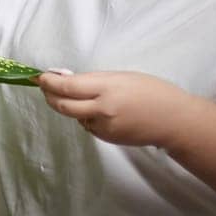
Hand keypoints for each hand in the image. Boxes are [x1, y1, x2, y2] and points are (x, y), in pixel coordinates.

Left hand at [36, 70, 199, 147]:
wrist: (175, 121)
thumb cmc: (152, 91)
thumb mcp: (121, 77)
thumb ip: (93, 80)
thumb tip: (66, 79)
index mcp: (106, 88)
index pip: (67, 87)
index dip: (48, 82)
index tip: (40, 76)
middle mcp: (102, 109)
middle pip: (62, 105)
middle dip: (48, 95)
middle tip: (44, 86)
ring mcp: (104, 127)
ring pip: (74, 116)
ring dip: (68, 106)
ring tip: (77, 94)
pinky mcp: (108, 139)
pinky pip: (88, 125)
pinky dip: (85, 116)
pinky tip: (98, 110)